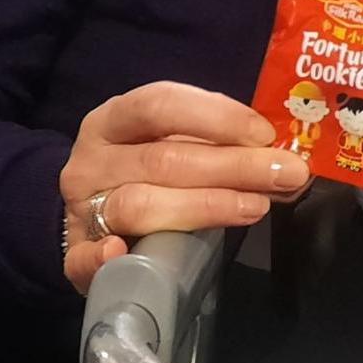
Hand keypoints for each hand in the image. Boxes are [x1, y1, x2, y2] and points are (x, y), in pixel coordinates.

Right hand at [59, 81, 309, 292]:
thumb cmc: (147, 169)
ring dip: (204, 206)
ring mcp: (81, 206)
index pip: (160, 104)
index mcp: (114, 119)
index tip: (264, 134)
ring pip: (140, 204)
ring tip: (255, 207)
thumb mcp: (172, 142)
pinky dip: (102, 257)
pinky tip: (124, 253)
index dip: (215, 117)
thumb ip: (216, 144)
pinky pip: (84, 257)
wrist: (94, 210)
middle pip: (163, 159)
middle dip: (233, 166)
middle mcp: (91, 158)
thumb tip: (280, 155)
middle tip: (286, 174)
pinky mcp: (76, 252)